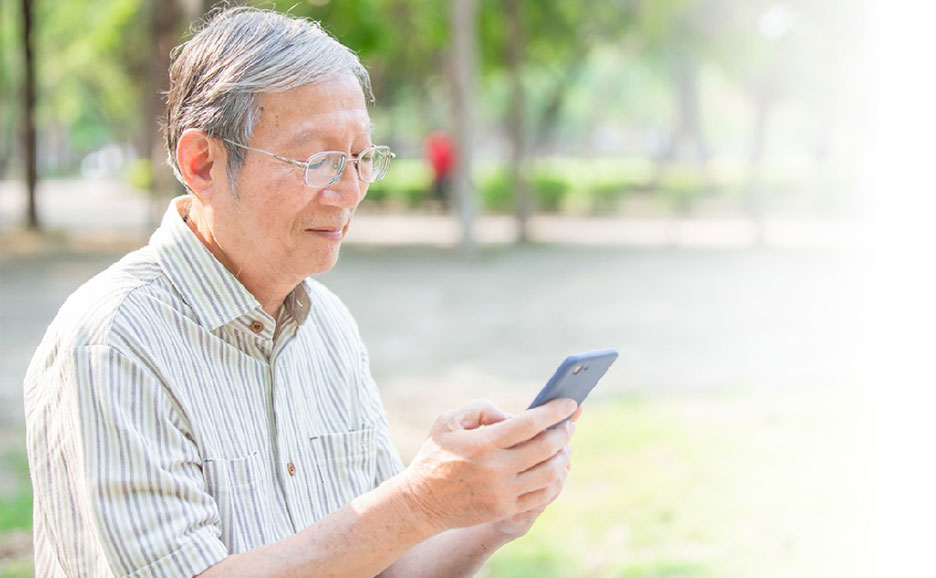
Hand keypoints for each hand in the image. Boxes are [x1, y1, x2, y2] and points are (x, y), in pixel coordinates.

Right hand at [399, 398, 577, 534]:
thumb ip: (482, 410)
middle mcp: (495, 469)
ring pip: (549, 473)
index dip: (553, 412)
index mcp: (482, 443)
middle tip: (569, 424)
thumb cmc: (435, 455)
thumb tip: (514, 417)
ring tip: (565, 446)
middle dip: (564, 432)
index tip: (569, 404)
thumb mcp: (448, 422)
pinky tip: (556, 469)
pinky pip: (542, 496)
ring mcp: (502, 492)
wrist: (420, 502)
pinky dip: (555, 480)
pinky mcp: (505, 510)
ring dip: (563, 457)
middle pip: (545, 448)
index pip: (529, 424)